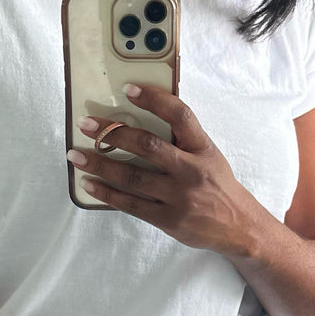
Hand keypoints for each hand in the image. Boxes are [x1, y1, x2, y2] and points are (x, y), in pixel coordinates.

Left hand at [68, 83, 252, 253]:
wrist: (238, 226)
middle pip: (148, 145)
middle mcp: (192, 171)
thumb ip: (182, 139)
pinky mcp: (168, 220)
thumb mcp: (209, 155)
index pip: (180, 115)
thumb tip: (141, 117)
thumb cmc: (217, 185)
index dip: (154, 99)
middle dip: (113, 133)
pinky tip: (89, 183)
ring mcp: (179, 197)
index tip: (128, 89)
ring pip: (133, 176)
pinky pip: (131, 205)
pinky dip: (107, 193)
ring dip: (100, 164)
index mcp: (203, 149)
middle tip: (86, 124)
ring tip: (76, 155)